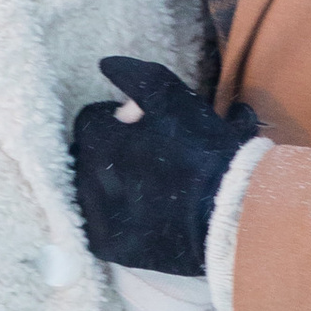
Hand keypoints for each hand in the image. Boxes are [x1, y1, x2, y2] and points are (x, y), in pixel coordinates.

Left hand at [69, 57, 261, 278]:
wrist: (226, 212)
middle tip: (146, 160)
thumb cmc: (201, 149)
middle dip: (109, 153)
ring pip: (89, 190)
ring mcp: (92, 212)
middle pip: (86, 156)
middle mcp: (84, 174)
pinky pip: (97, 227)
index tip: (142, 131)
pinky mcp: (105, 245)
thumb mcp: (172, 97)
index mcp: (96, 136)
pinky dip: (114, 220)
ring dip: (108, 185)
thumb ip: (135, 76)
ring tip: (145, 189)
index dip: (117, 122)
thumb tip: (105, 65)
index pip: (90, 121)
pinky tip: (141, 216)